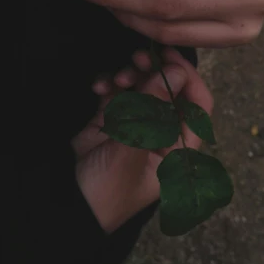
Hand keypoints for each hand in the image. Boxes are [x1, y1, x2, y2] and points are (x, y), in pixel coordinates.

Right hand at [73, 48, 212, 232]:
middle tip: (139, 56)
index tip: (170, 57)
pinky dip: (110, 85)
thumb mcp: (132, 148)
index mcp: (178, 150)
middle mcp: (160, 136)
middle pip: (170, 93)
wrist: (65, 206)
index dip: (188, 79)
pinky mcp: (110, 122)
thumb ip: (154, 108)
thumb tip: (178, 72)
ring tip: (116, 78)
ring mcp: (136, 128)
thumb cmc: (107, 190)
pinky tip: (98, 87)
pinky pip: (117, 93)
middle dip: (156, 72)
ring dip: (131, 77)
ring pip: (143, 89)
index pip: (197, 108)